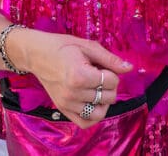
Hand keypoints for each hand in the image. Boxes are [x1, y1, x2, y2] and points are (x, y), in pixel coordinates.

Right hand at [11, 30, 130, 127]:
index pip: (112, 82)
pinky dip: (94, 116)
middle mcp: (73, 93)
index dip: (112, 72)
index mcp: (80, 75)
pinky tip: (94, 102)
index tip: (101, 65)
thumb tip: (129, 68)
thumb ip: (110, 59)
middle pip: (108, 97)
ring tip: (98, 89)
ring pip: (99, 112)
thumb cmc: (63, 46)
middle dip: (110, 85)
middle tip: (99, 74)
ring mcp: (67, 103)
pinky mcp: (62, 109)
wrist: (37, 54)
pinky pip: (85, 122)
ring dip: (104, 101)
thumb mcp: (88, 47)